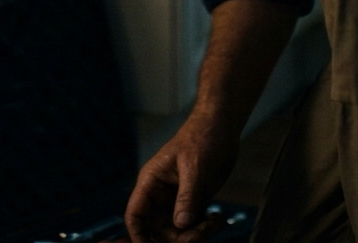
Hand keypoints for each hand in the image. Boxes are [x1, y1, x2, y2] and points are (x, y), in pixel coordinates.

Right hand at [125, 109, 239, 242]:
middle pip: (158, 231)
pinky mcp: (194, 201)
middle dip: (178, 239)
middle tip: (201, 233)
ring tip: (213, 223)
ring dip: (195, 236)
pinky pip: (193, 226)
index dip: (138, 236)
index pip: (135, 214)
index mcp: (152, 181)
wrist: (222, 126)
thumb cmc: (202, 137)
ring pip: (177, 232)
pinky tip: (216, 219)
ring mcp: (178, 199)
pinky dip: (204, 229)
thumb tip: (180, 225)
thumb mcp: (194, 167)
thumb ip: (187, 197)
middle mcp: (161, 194)